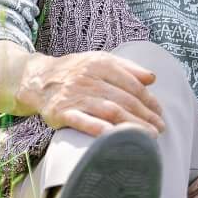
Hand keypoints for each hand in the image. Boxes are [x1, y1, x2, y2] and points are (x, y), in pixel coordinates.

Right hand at [16, 50, 164, 137]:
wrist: (38, 79)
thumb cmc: (75, 72)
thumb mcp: (99, 61)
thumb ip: (127, 68)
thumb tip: (152, 78)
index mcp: (101, 64)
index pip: (132, 84)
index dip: (149, 100)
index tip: (160, 113)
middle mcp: (89, 78)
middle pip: (124, 99)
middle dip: (145, 116)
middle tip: (160, 129)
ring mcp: (75, 96)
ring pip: (109, 110)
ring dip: (132, 125)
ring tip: (148, 137)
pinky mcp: (61, 112)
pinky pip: (82, 121)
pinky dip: (98, 129)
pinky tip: (114, 137)